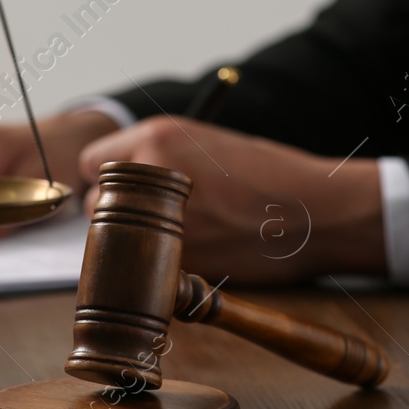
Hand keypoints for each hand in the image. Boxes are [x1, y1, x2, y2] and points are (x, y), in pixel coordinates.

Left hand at [77, 115, 384, 284]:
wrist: (315, 212)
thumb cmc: (269, 176)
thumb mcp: (205, 144)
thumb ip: (158, 159)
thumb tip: (121, 181)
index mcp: (157, 139)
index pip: (93, 162)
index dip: (106, 180)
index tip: (123, 191)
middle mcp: (151, 176)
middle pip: (95, 204)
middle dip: (115, 214)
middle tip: (149, 220)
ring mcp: (162, 222)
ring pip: (115, 241)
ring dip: (132, 243)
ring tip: (173, 238)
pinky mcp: (178, 264)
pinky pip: (147, 269)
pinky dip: (161, 268)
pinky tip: (195, 255)